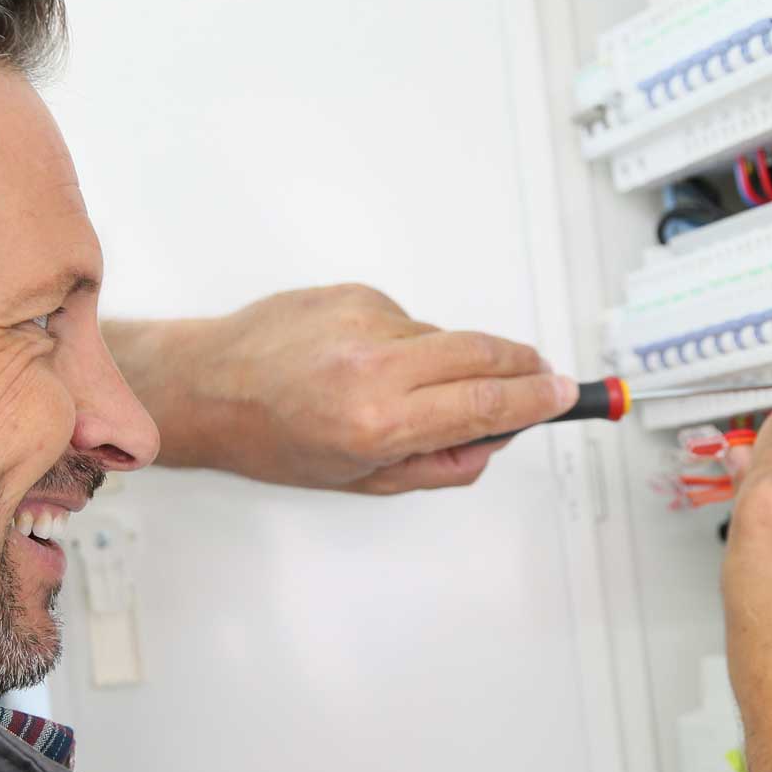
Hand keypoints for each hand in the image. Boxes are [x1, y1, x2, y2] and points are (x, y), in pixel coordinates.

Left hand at [105, 284, 577, 493]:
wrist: (208, 386)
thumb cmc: (274, 441)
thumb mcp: (362, 479)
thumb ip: (440, 465)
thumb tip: (497, 438)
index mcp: (378, 424)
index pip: (485, 404)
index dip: (534, 400)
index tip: (562, 394)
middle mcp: (374, 367)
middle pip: (484, 353)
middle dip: (521, 366)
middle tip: (537, 379)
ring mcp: (364, 321)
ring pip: (445, 337)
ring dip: (449, 361)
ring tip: (403, 387)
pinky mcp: (353, 292)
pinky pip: (408, 320)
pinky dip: (406, 342)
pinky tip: (365, 361)